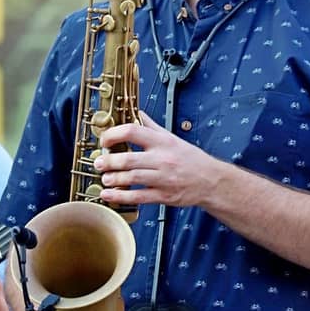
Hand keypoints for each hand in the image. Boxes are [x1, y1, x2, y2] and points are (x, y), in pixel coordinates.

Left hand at [94, 111, 213, 208]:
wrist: (211, 181)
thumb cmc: (191, 159)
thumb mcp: (172, 138)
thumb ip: (152, 126)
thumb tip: (137, 113)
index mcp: (162, 142)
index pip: (133, 131)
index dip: (114, 134)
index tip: (105, 139)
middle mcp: (162, 159)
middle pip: (129, 158)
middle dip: (109, 161)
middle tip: (98, 163)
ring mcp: (163, 178)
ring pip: (132, 178)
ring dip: (113, 179)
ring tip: (104, 178)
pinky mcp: (164, 196)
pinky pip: (138, 197)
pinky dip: (121, 197)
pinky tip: (108, 195)